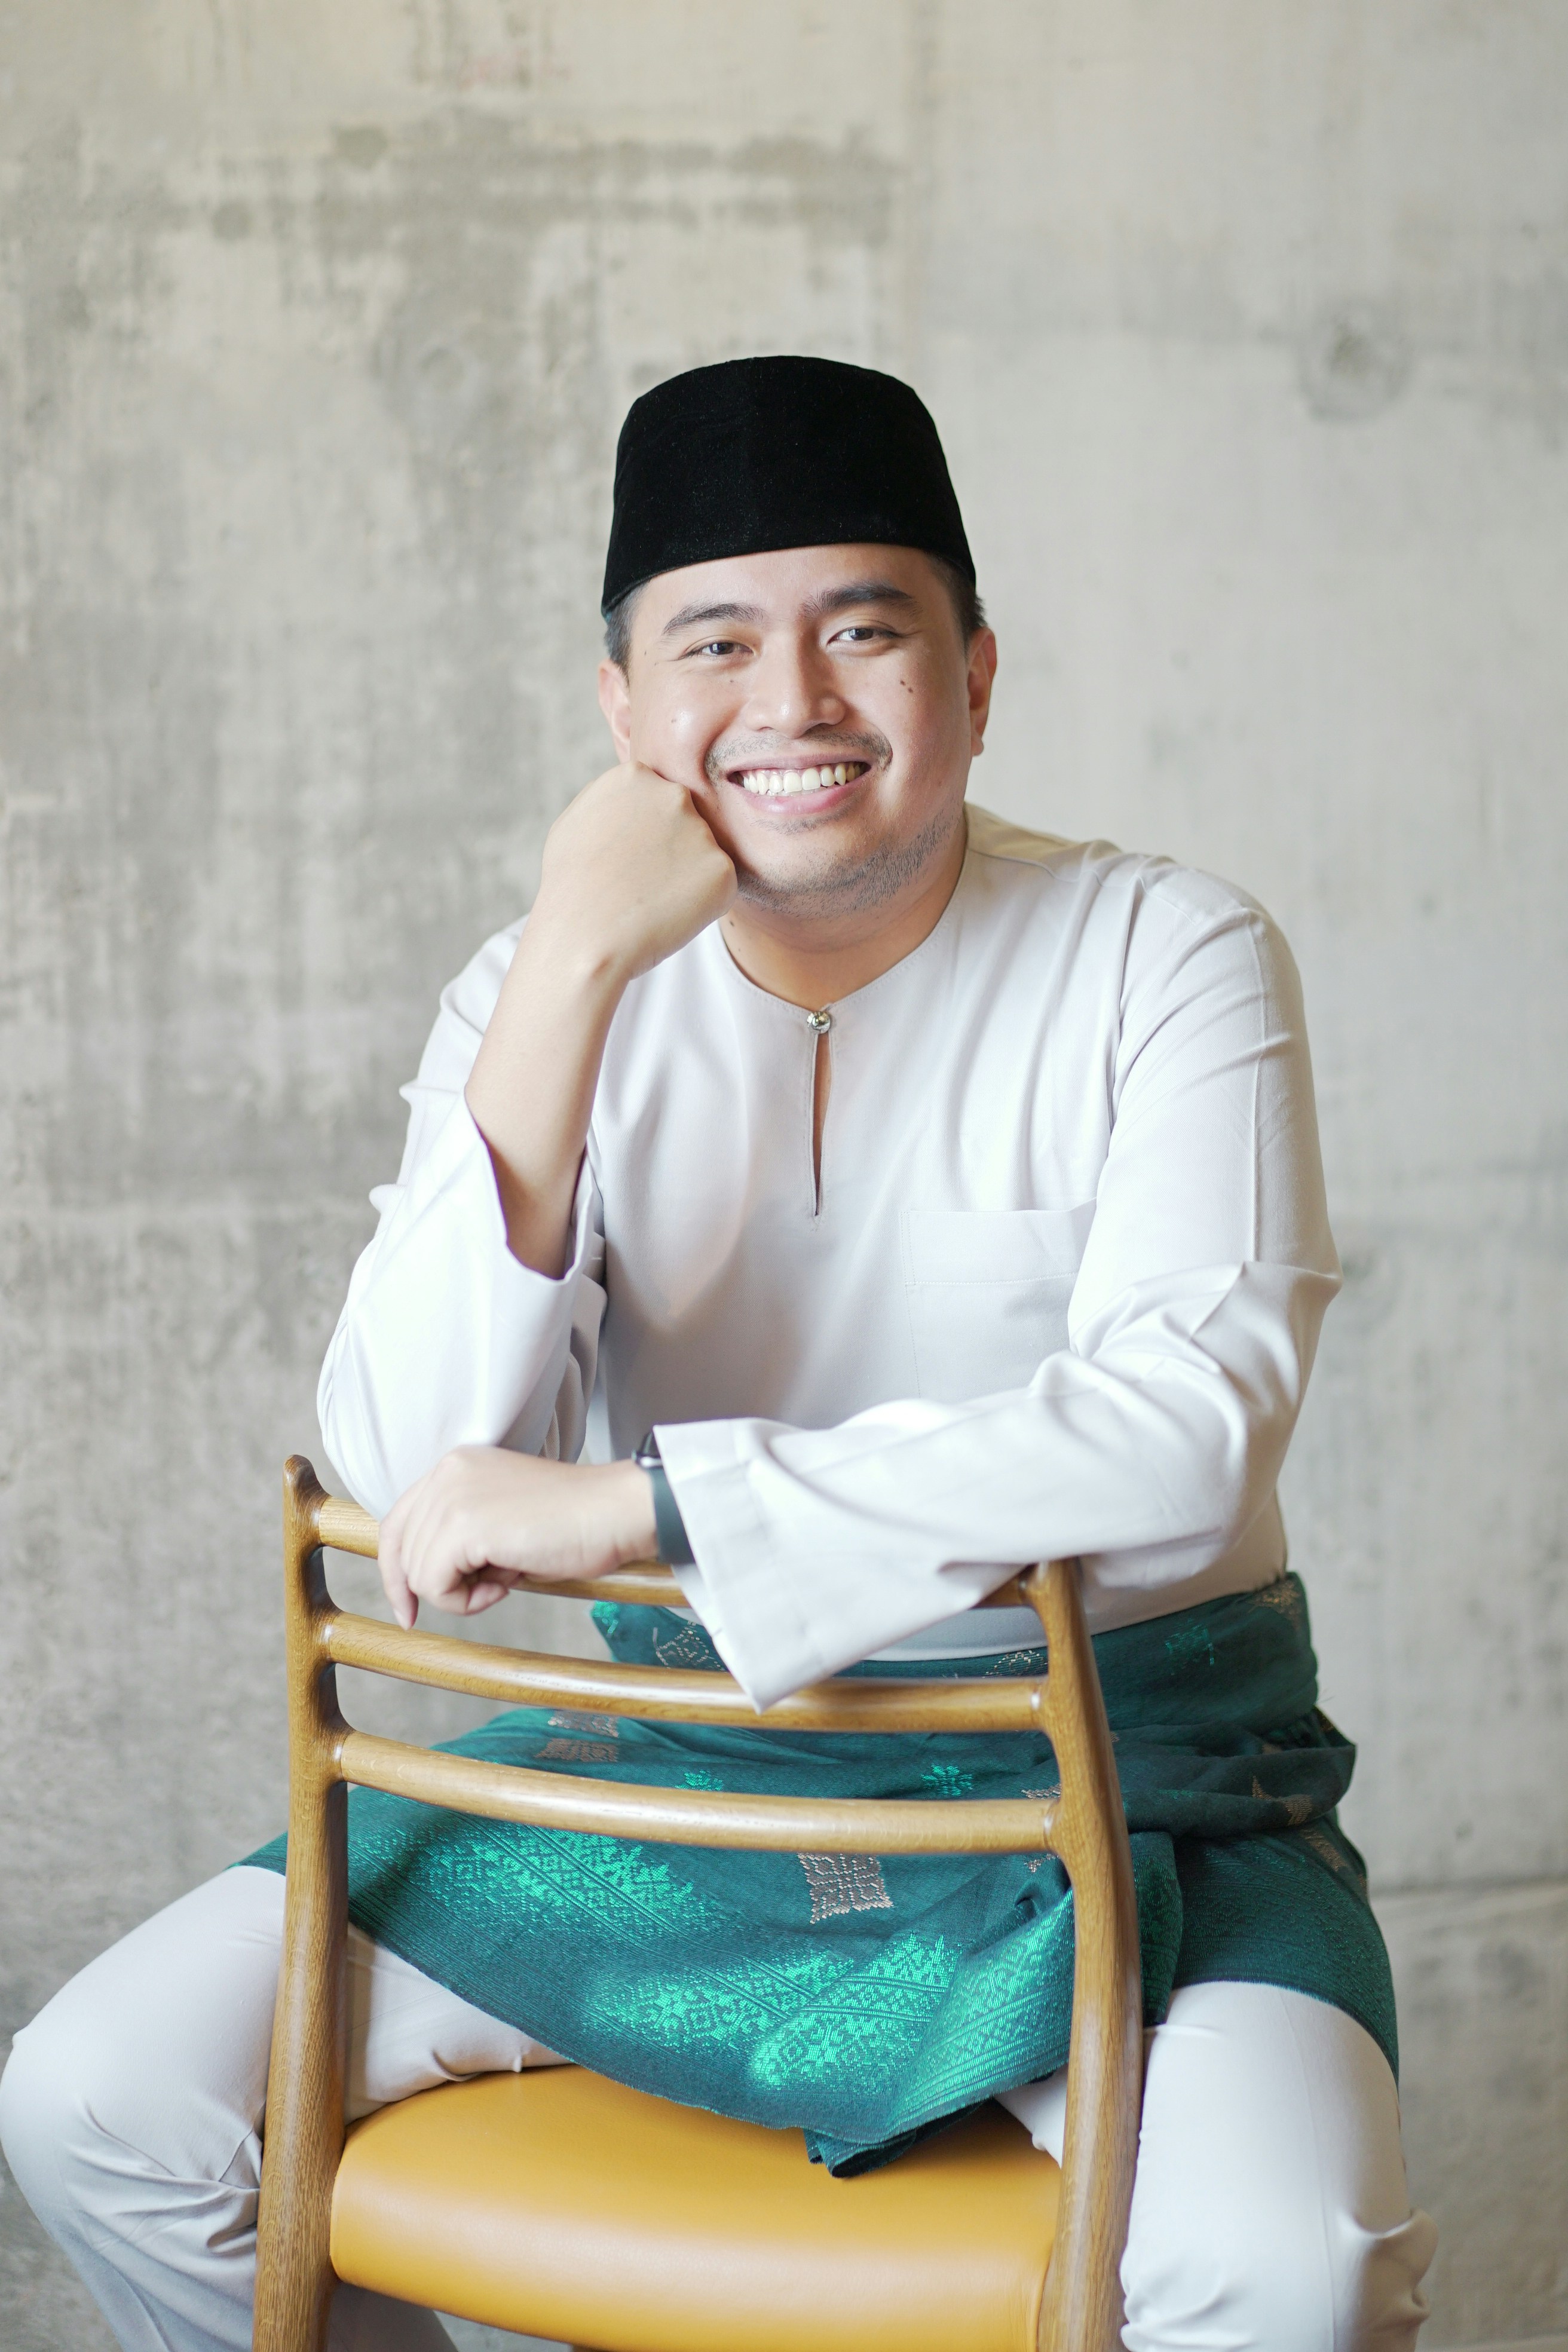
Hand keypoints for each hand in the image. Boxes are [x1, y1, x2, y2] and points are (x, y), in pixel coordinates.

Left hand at [377, 1447, 658, 1629]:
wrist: (613, 1512)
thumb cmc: (573, 1522)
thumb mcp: (502, 1519)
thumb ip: (462, 1534)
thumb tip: (429, 1577)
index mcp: (455, 1465)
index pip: (397, 1523)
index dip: (398, 1572)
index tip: (410, 1610)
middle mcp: (446, 1472)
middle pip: (403, 1553)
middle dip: (441, 1586)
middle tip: (492, 1587)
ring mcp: (452, 1496)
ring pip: (418, 1574)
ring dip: (462, 1593)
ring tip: (508, 1577)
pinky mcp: (463, 1525)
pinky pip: (435, 1586)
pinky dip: (466, 1601)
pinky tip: (506, 1584)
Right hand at [530, 762, 736, 983]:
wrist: (583, 936)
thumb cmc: (570, 886)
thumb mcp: (576, 821)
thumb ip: (614, 801)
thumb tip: (636, 795)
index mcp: (636, 776)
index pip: (657, 800)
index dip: (645, 836)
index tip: (627, 859)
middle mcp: (674, 794)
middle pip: (685, 823)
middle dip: (671, 852)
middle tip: (642, 884)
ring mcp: (702, 831)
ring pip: (703, 856)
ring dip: (686, 878)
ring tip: (650, 902)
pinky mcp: (724, 869)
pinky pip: (719, 887)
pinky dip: (701, 905)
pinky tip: (668, 915)